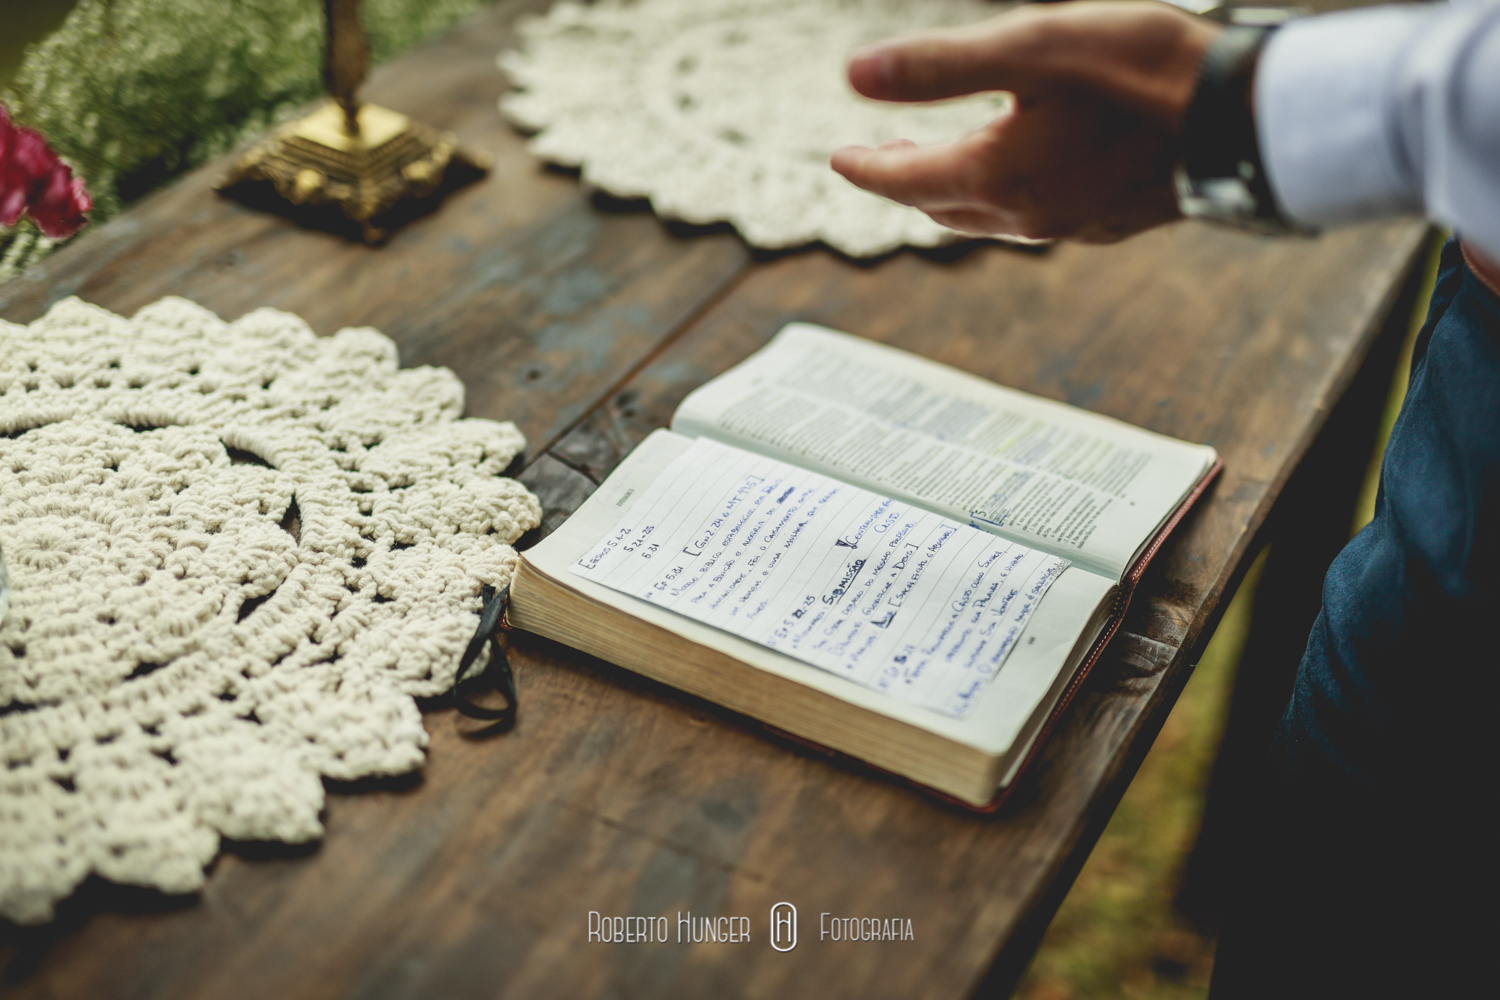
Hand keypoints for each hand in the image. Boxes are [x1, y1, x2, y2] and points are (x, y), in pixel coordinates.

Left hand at [830, 1, 1219, 242]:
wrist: (1245, 120)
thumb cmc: (1140, 72)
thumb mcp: (1029, 47)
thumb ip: (940, 65)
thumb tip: (855, 76)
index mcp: (994, 176)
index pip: (904, 180)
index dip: (866, 167)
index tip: (839, 158)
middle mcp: (1025, 214)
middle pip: (940, 207)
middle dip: (904, 184)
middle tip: (882, 160)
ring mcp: (1069, 224)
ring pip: (987, 219)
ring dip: (953, 194)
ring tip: (943, 164)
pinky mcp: (1109, 222)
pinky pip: (1034, 220)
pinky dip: (1004, 199)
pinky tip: (1021, 175)